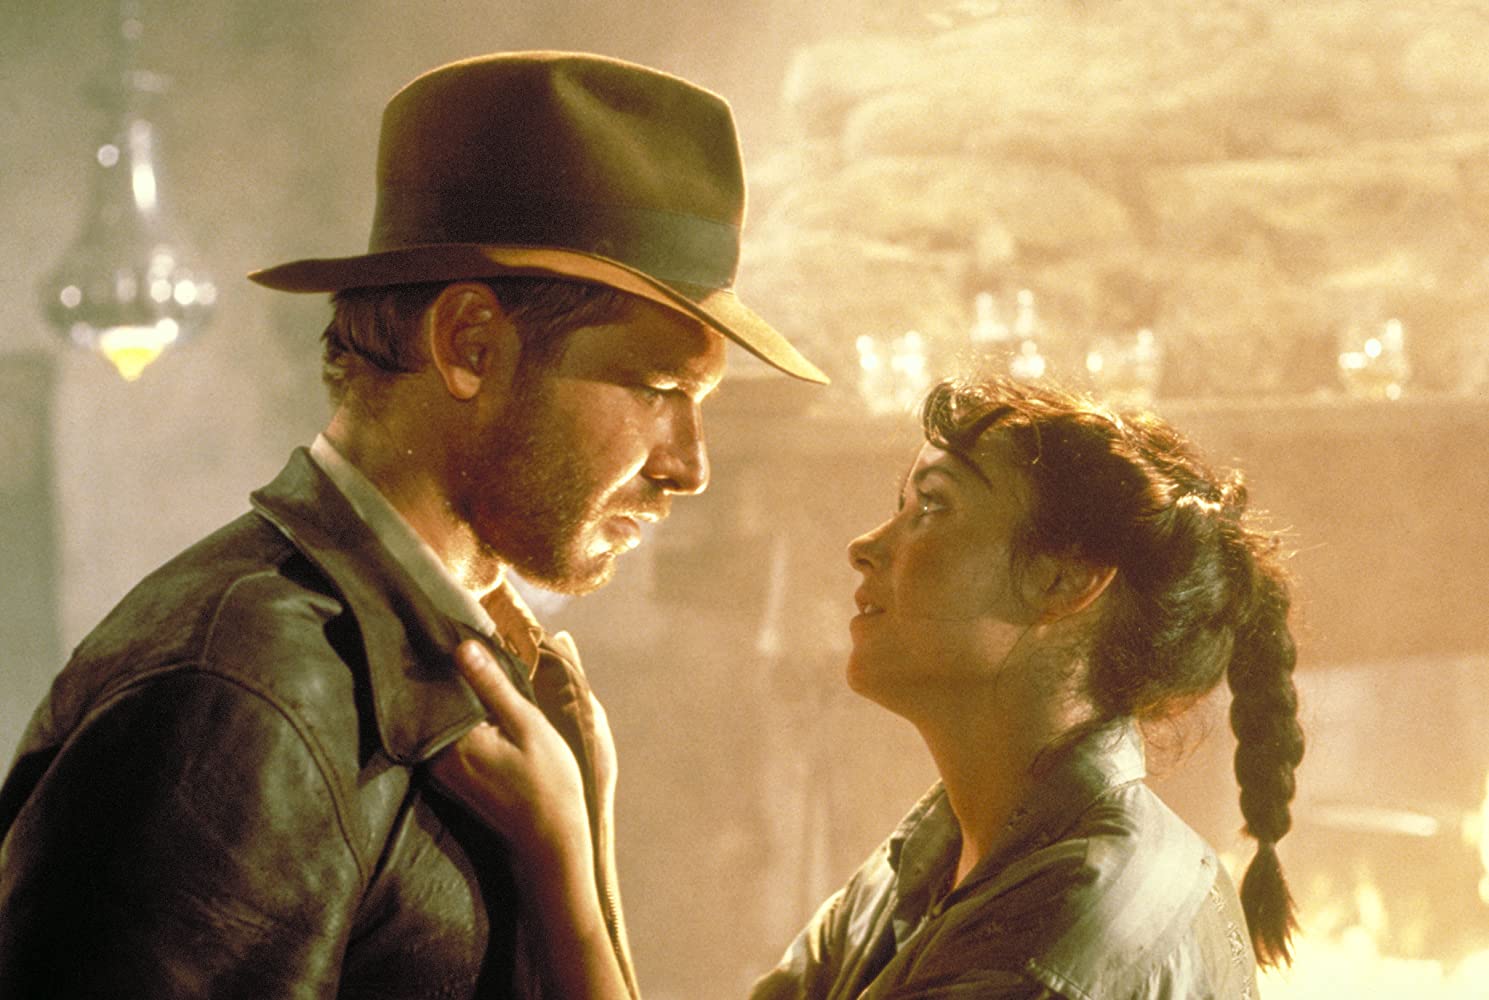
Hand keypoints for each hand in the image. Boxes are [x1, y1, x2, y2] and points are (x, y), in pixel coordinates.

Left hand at [429, 641, 634, 998]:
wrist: (549, 843)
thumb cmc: (548, 783)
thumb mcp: (528, 726)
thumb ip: (493, 687)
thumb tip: (462, 646)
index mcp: (453, 741)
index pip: (432, 685)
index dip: (434, 652)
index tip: (435, 621)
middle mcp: (436, 757)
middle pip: (429, 701)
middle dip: (437, 668)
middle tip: (445, 630)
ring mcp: (440, 770)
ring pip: (436, 717)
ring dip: (447, 691)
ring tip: (456, 653)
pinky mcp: (450, 777)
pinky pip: (444, 734)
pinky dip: (454, 713)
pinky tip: (468, 693)